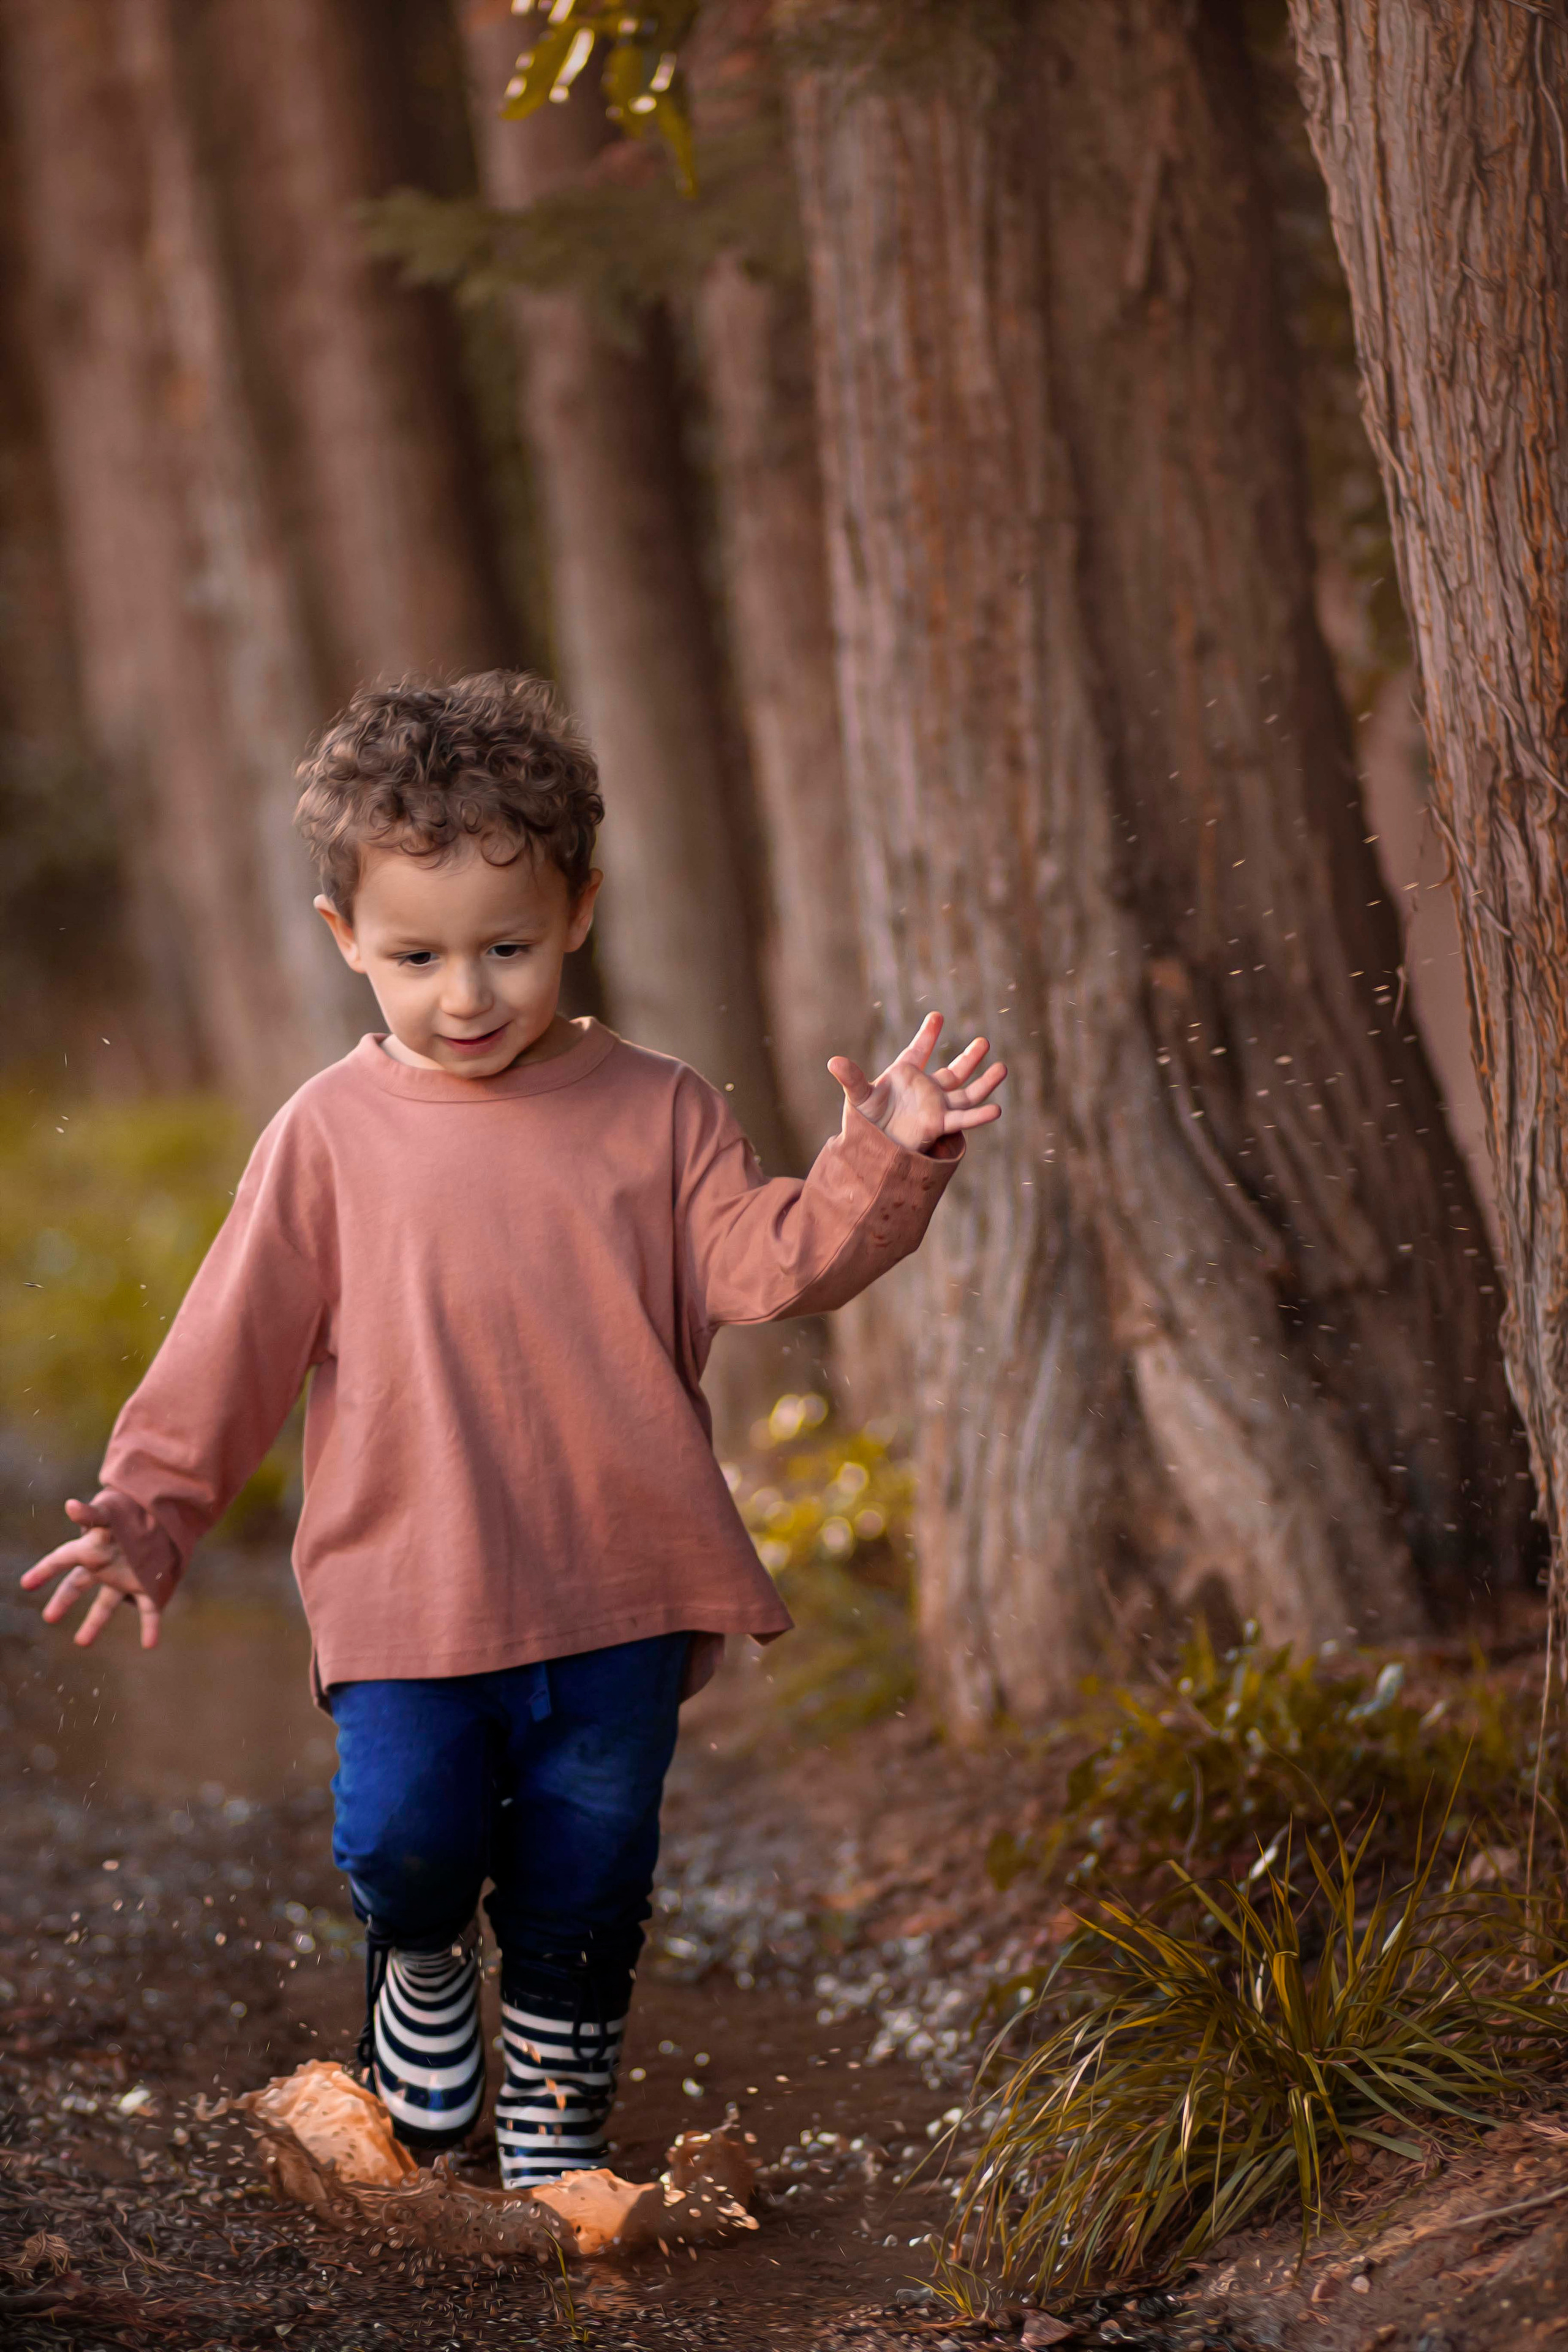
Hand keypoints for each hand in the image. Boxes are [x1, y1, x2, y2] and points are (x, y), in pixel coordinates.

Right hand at [19, 1499, 161, 1649]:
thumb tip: (70, 1505)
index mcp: (92, 1549)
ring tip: (81, 1643)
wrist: (163, 1511)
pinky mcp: (149, 1586)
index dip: (44, 1571)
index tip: (26, 1584)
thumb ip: (92, 1514)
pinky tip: (150, 1644)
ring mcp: (125, 1578)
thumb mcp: (111, 1512)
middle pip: (78, 1585)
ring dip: (94, 1623)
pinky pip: (149, 1611)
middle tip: (49, 1617)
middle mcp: (105, 1566)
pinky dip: (150, 1628)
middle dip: (63, 1600)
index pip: (62, 1559)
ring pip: (106, 1604)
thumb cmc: (131, 1509)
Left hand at [829, 1011, 1006, 1158]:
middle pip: (953, 1072)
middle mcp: (926, 1090)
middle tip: (984, 1041)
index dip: (927, 1035)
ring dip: (984, 1082)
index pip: (918, 1050)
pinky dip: (979, 1115)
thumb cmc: (864, 1122)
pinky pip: (962, 1119)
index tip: (936, 1016)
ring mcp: (936, 1107)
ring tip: (1003, 1068)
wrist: (871, 1150)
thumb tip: (833, 1061)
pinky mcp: (939, 1126)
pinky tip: (997, 1109)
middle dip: (969, 1058)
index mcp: (905, 1075)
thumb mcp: (858, 1097)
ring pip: (966, 1094)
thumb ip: (851, 1078)